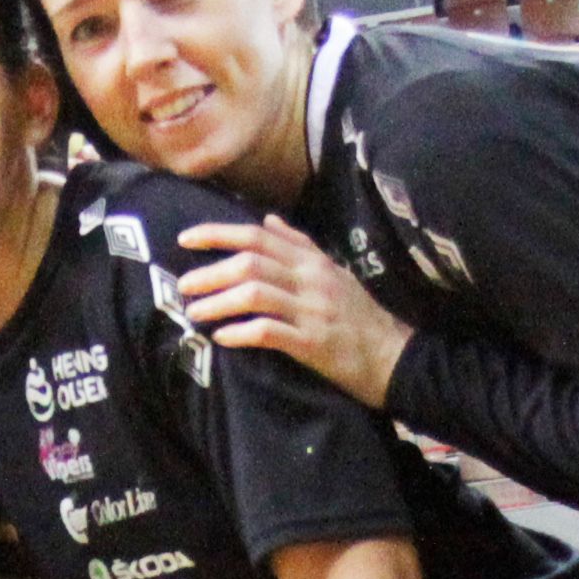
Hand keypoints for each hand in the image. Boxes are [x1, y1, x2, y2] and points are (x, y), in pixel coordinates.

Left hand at [180, 216, 410, 409]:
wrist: (394, 357)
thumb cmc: (360, 316)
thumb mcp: (333, 272)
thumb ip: (299, 245)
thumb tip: (268, 220)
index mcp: (312, 260)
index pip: (257, 236)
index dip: (217, 234)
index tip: (184, 239)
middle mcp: (311, 279)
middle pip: (250, 262)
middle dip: (210, 272)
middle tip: (184, 287)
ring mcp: (312, 311)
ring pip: (254, 294)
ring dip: (218, 302)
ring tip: (195, 314)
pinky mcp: (313, 344)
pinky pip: (269, 332)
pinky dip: (240, 333)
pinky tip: (222, 338)